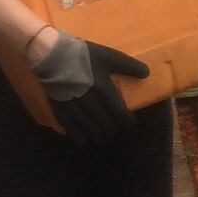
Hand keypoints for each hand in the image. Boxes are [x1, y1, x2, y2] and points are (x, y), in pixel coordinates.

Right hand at [29, 30, 148, 144]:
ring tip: (101, 135)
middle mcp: (92, 104)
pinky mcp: (61, 111)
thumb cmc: (82, 55)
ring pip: (91, 129)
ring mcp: (75, 109)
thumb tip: (147, 73)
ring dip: (99, 134)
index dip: (127, 120)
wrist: (51, 56)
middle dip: (113, 127)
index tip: (129, 122)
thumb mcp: (108, 56)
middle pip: (107, 124)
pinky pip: (72, 130)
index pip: (120, 113)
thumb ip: (128, 65)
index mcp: (104, 90)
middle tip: (114, 127)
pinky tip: (84, 141)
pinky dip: (79, 138)